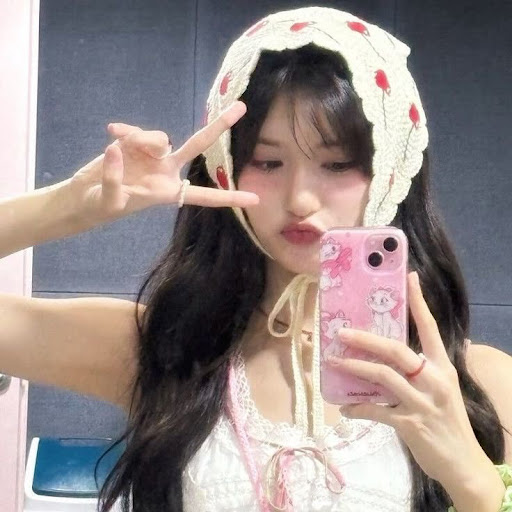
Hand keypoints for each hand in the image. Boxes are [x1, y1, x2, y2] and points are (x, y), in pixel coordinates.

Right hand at [66, 101, 258, 228]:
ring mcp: (153, 154)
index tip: (255, 198)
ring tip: (118, 148)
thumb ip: (114, 178)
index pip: (204, 195)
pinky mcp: (135, 141)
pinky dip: (125, 131)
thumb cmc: (101, 208)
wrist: (85, 196)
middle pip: (197, 145)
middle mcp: (167, 170)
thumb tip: (116, 148)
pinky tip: (111, 133)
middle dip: (218, 127)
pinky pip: (136, 130)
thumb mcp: (109, 201)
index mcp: (169, 192)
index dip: (228, 197)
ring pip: (160, 136)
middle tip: (240, 106)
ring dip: (141, 139)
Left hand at [327, 272, 490, 486]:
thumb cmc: (450, 421)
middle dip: (365, 339)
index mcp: (443, 367)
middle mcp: (434, 380)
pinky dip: (358, 408)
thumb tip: (448, 345)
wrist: (464, 463)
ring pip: (382, 376)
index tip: (410, 277)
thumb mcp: (448, 389)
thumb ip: (438, 367)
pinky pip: (377, 411)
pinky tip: (345, 407)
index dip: (419, 303)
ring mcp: (422, 402)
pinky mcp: (410, 424)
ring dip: (354, 368)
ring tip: (333, 362)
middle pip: (396, 350)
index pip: (430, 328)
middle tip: (340, 332)